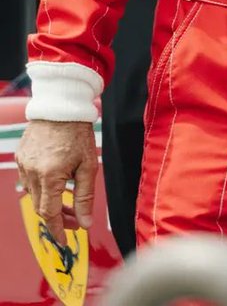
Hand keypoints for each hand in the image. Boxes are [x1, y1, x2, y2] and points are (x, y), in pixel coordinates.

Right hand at [16, 120, 97, 245]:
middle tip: (75, 219)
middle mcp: (32, 172)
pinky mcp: (20, 156)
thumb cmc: (78, 133)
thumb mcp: (88, 165)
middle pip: (41, 207)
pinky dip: (42, 186)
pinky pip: (29, 179)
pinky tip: (56, 182)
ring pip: (34, 195)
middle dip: (58, 217)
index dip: (58, 229)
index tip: (66, 239)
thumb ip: (85, 196)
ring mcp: (23, 164)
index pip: (49, 214)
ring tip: (69, 201)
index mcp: (50, 175)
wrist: (62, 105)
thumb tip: (86, 223)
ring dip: (49, 202)